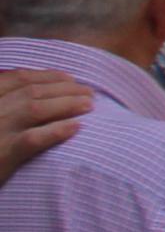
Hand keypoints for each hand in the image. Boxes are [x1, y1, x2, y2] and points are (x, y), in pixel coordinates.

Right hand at [0, 68, 88, 185]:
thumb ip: (3, 104)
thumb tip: (33, 92)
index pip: (16, 79)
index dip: (46, 76)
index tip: (69, 77)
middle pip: (31, 92)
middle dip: (64, 88)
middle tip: (88, 92)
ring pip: (35, 109)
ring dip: (67, 103)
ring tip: (89, 105)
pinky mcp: (1, 155)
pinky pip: (32, 139)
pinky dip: (56, 130)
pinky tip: (76, 128)